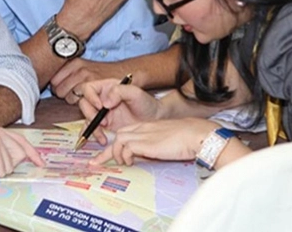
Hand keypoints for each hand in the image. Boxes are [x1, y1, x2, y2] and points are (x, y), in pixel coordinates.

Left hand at [51, 58, 121, 103]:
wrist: (127, 73)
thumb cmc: (106, 74)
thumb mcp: (86, 68)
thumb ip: (70, 75)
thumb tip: (52, 85)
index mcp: (74, 62)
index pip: (53, 80)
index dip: (58, 88)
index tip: (67, 90)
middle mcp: (78, 68)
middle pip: (57, 89)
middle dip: (64, 95)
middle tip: (76, 96)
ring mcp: (86, 77)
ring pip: (67, 97)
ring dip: (75, 102)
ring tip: (85, 99)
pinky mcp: (94, 86)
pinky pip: (79, 102)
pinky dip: (84, 106)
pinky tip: (92, 103)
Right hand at [78, 79, 159, 143]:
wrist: (154, 119)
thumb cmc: (146, 103)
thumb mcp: (135, 93)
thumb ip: (119, 92)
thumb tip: (104, 102)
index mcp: (106, 87)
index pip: (88, 88)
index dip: (90, 97)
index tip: (100, 106)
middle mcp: (101, 99)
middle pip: (84, 104)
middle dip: (90, 114)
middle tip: (104, 123)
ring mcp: (101, 112)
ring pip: (86, 118)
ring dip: (91, 128)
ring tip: (103, 135)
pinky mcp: (103, 125)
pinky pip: (91, 129)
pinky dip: (93, 136)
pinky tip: (102, 140)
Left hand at [90, 118, 217, 165]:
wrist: (196, 134)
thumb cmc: (187, 140)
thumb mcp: (165, 144)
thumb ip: (152, 148)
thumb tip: (142, 159)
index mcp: (147, 127)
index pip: (124, 134)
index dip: (113, 145)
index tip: (102, 157)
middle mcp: (142, 129)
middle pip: (117, 137)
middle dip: (105, 152)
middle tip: (95, 164)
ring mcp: (143, 134)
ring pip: (118, 140)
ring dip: (116, 154)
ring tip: (124, 164)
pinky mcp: (145, 142)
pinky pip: (125, 147)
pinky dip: (124, 155)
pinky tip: (131, 162)